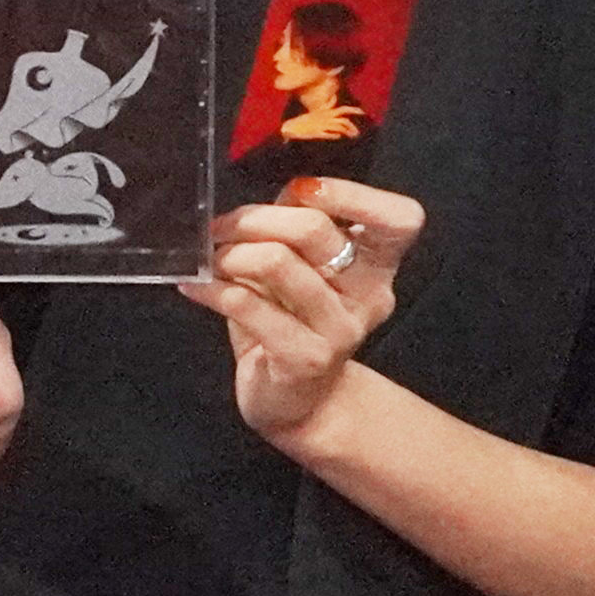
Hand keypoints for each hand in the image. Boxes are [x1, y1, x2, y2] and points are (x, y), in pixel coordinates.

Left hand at [179, 176, 422, 444]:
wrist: (299, 403)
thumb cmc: (293, 321)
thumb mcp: (301, 268)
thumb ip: (294, 229)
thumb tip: (262, 201)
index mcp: (378, 264)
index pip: (399, 219)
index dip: (350, 194)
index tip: (295, 193)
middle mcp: (370, 294)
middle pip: (314, 229)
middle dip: (254, 218)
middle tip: (220, 228)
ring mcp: (341, 329)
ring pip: (277, 262)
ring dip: (229, 254)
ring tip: (209, 260)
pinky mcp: (305, 358)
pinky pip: (247, 306)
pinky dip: (211, 289)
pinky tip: (195, 286)